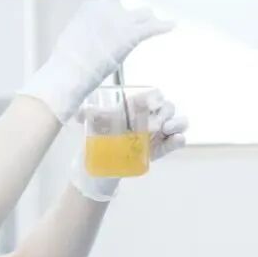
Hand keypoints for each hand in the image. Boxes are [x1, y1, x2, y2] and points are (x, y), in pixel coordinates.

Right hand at [19, 0, 173, 122]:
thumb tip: (91, 40)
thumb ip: (85, 34)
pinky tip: (172, 24)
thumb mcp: (73, 38)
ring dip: (147, 20)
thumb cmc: (68, 61)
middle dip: (131, 18)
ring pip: (142, 14)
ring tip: (153, 23)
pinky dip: (164, 26)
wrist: (73, 69)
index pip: (109, 6)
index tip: (113, 28)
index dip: (113, 20)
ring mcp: (121, 20)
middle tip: (133, 27)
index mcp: (91, 7)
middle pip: (127, 9)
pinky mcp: (132, 34)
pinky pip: (152, 27)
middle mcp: (107, 8)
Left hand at [70, 91, 189, 201]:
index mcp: (138, 106)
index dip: (155, 96)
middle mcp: (151, 116)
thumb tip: (78, 113)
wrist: (102, 161)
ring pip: (178, 122)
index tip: (151, 103)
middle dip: (166, 111)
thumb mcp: (94, 123)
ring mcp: (159, 132)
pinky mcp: (162, 148)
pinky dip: (179, 140)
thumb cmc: (101, 135)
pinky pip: (176, 142)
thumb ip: (89, 115)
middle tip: (157, 122)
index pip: (153, 94)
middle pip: (167, 107)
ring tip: (167, 129)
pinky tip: (177, 139)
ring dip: (177, 123)